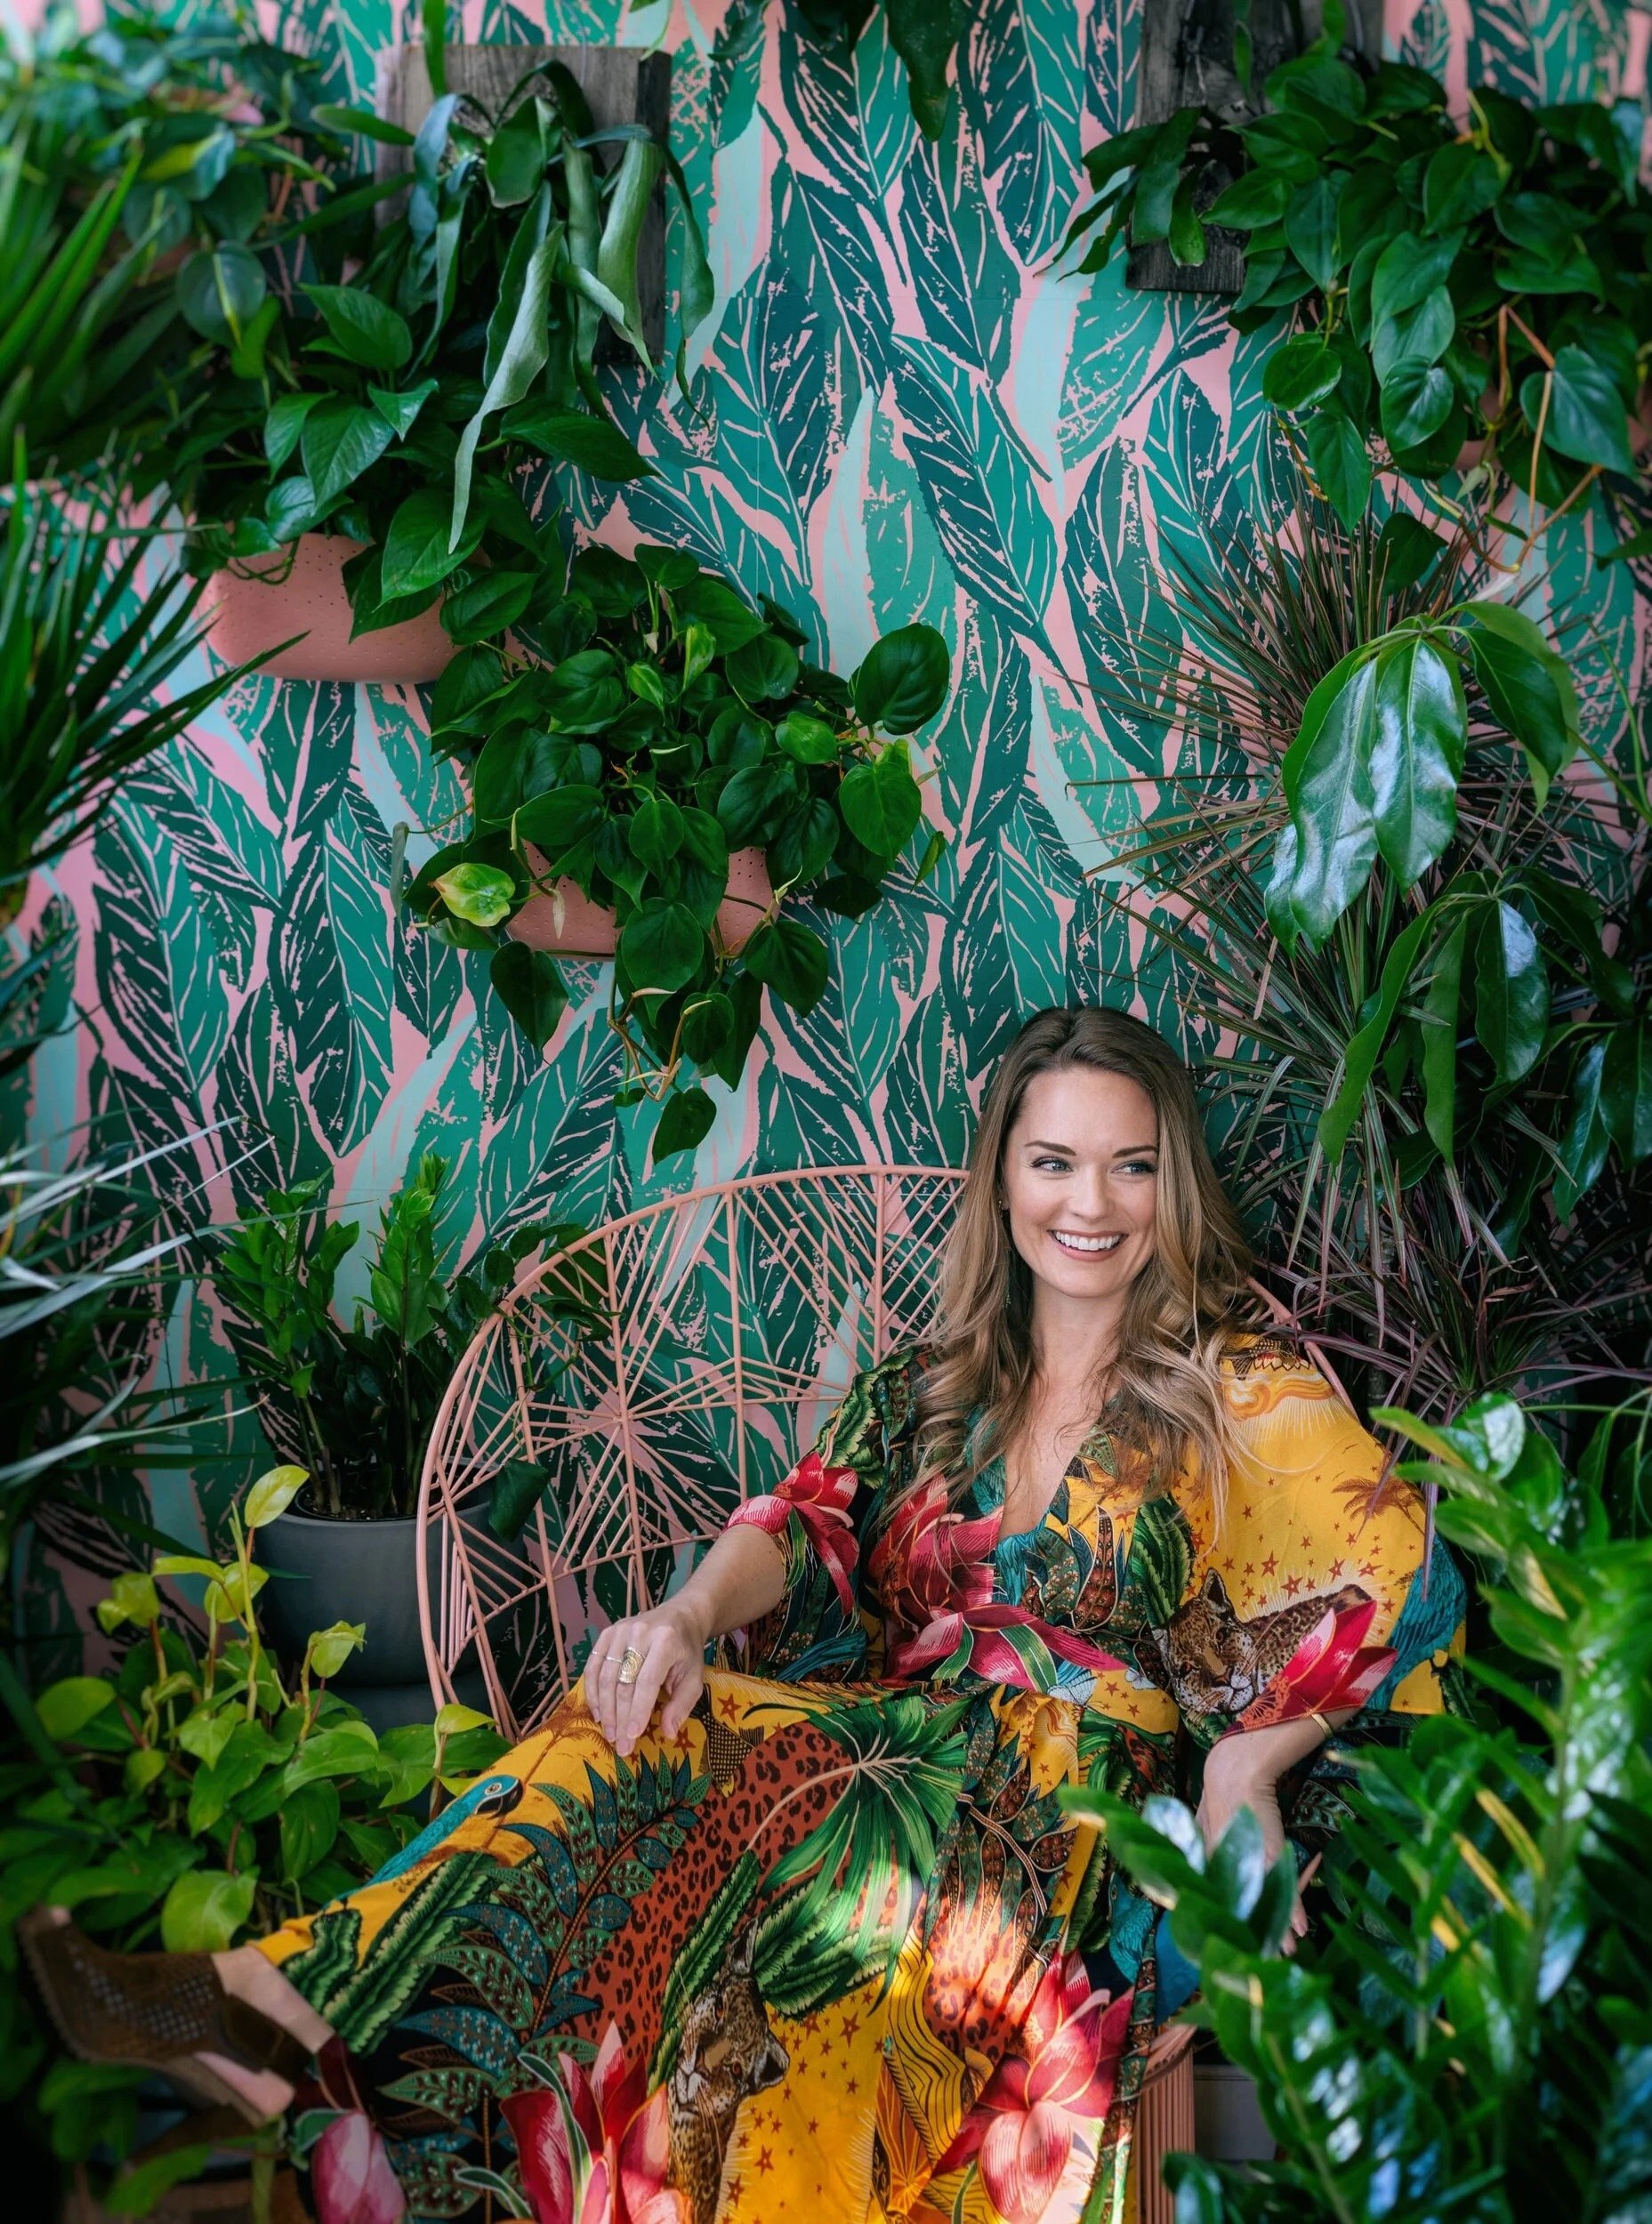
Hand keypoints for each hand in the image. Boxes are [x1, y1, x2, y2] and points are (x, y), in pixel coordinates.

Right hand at [585, 1600, 708, 1756]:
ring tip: (610, 1734)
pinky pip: (593, 1666)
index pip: (647, 1681)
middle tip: (620, 1746)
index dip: (638, 1710)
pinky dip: (592, 1691)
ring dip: (605, 1709)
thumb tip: (668, 1733)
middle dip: (620, 1718)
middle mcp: (640, 1633)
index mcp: (665, 1641)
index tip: (632, 1737)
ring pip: (605, 1676)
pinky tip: (598, 1713)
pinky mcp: (607, 1633)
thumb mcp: (694, 1676)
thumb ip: (682, 1704)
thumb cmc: (687, 1651)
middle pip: (624, 1682)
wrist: (680, 1616)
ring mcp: (620, 1631)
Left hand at [1196, 1745, 1316, 1954]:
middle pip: (1244, 1910)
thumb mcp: (1209, 1822)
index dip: (1237, 1922)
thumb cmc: (1225, 1794)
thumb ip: (1207, 1840)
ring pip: (1263, 1905)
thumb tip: (1204, 1852)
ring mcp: (1247, 1863)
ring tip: (1287, 1951)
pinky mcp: (1268, 1854)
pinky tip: (1300, 1928)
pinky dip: (1293, 1910)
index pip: (1226, 1903)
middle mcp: (1225, 1869)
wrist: (1236, 1770)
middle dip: (1258, 1933)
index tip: (1245, 1938)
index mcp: (1209, 1864)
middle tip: (1270, 1955)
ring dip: (1277, 1929)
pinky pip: (1282, 1889)